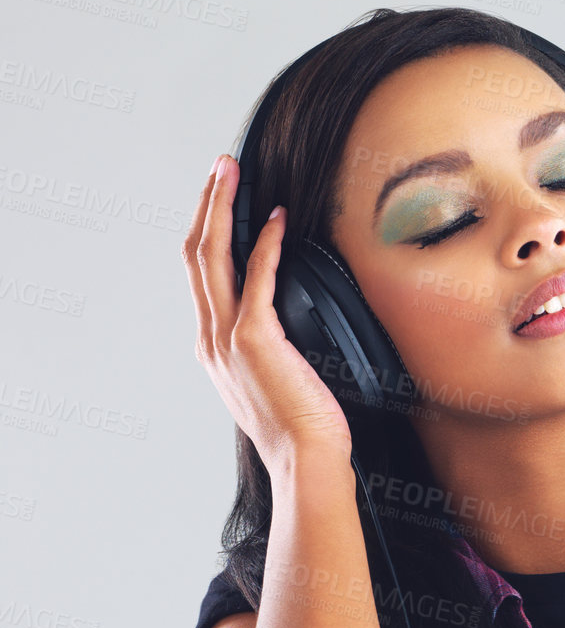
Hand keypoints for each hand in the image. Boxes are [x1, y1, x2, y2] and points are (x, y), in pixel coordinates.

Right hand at [182, 155, 352, 469]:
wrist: (306, 461)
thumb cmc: (303, 430)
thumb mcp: (275, 383)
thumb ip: (269, 352)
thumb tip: (288, 328)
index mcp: (212, 348)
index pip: (201, 275)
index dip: (207, 231)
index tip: (220, 199)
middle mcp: (210, 339)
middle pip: (196, 254)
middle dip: (207, 203)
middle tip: (221, 166)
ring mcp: (227, 338)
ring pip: (212, 257)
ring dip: (222, 207)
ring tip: (234, 172)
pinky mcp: (255, 339)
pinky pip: (256, 278)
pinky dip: (264, 243)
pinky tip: (276, 219)